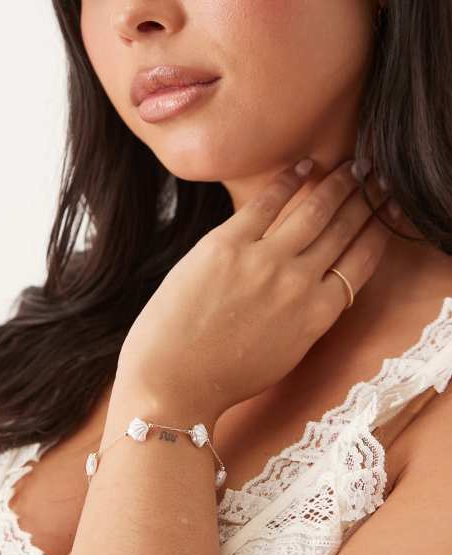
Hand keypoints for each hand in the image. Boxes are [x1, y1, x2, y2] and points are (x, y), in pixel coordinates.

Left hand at [116, 159, 396, 425]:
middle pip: (343, 229)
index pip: (361, 260)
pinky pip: (265, 203)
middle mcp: (299, 284)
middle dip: (363, 197)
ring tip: (350, 165)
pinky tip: (303, 167)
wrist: (174, 384)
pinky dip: (288, 181)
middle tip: (373, 174)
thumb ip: (308, 315)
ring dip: (336, 183)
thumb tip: (317, 280)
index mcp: (317, 315)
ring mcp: (264, 261)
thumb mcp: (285, 353)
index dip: (377, 229)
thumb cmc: (226, 376)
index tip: (384, 208)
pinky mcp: (226, 245)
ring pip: (313, 210)